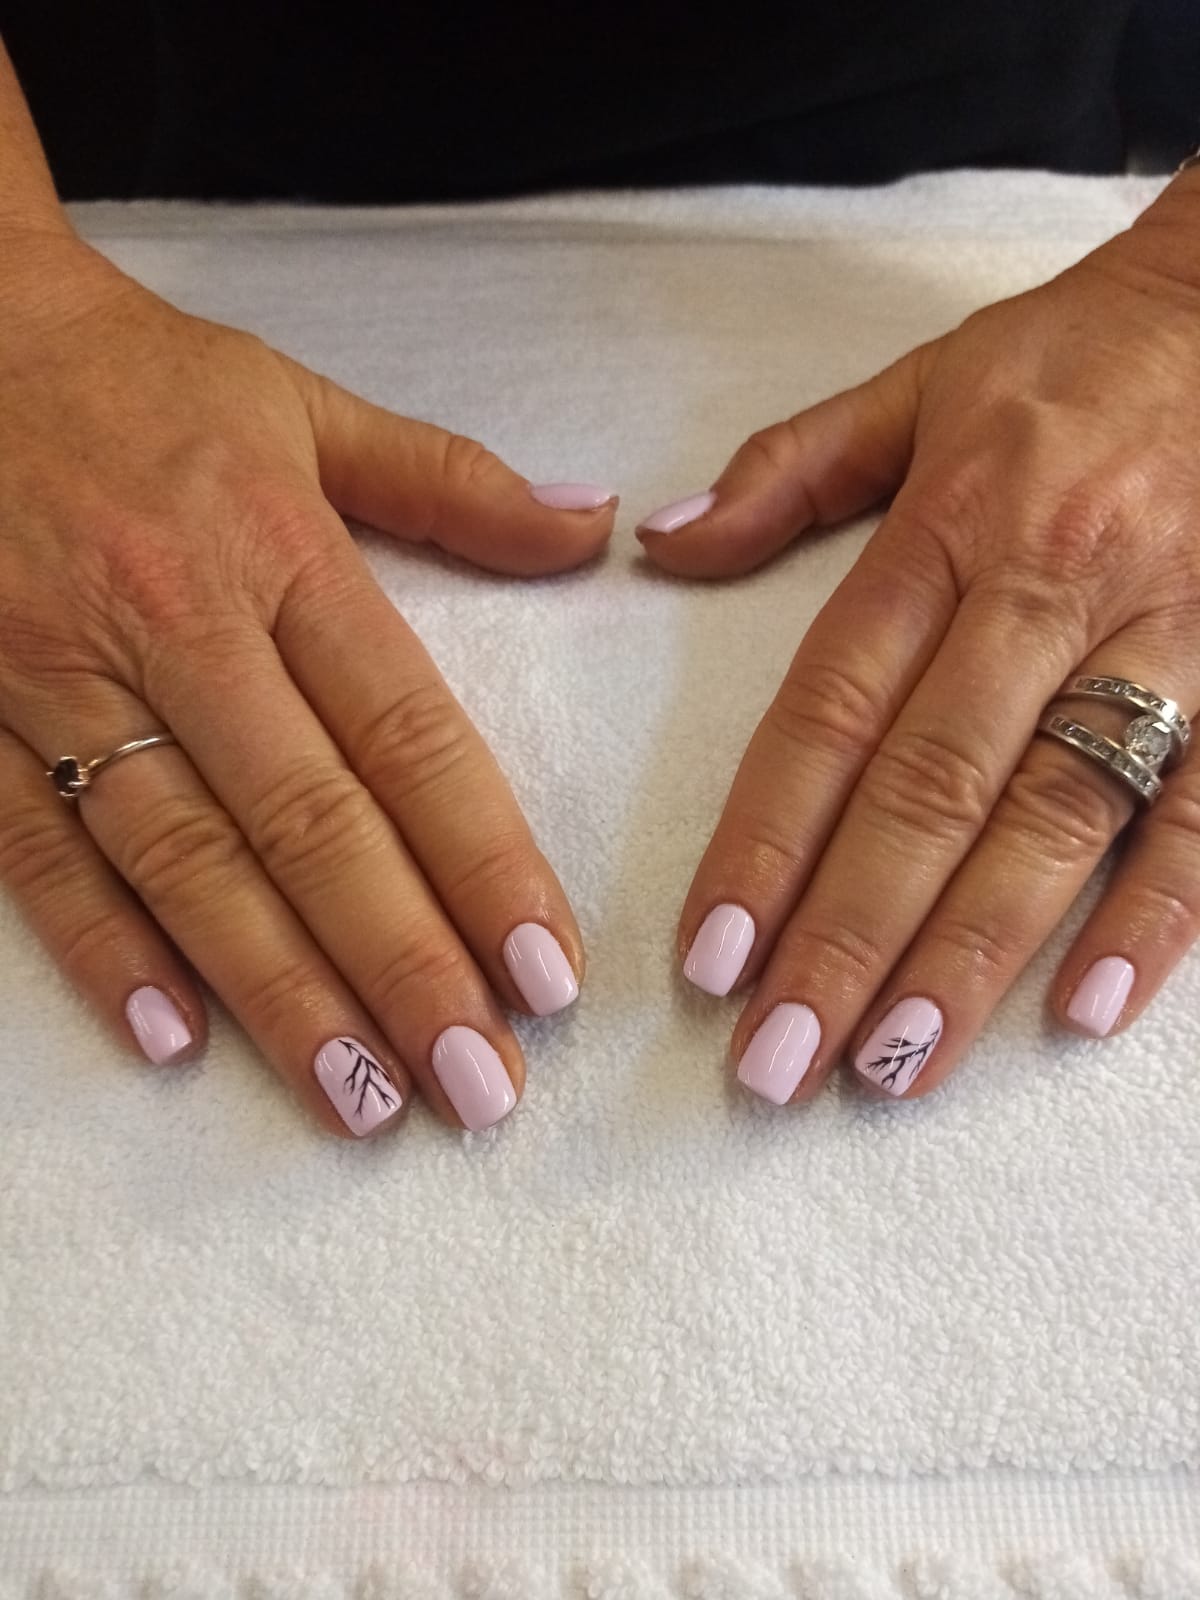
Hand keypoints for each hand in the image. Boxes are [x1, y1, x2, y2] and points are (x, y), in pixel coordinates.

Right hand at [0, 229, 613, 1135]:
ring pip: (184, 861)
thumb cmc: (138, 379)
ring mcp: (60, 677)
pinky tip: (176, 1042)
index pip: (407, 734)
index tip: (548, 973)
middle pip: (308, 824)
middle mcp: (178, 626)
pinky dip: (102, 949)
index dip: (484, 860)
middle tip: (480, 1086)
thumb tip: (593, 527)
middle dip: (401, 966)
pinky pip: (36, 850)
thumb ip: (452, 482)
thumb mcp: (302, 404)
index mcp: (278, 551)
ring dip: (276, 990)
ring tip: (364, 1098)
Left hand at [638, 175, 1199, 1103]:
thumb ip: (789, 471)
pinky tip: (1091, 1010)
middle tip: (780, 1063)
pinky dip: (1159, 911)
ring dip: (976, 951)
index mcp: (952, 524)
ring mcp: (1169, 635)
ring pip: (1057, 816)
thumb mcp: (919, 385)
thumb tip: (662, 546)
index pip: (833, 707)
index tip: (712, 957)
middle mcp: (1051, 588)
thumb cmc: (1073, 358)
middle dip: (850, 935)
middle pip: (934, 787)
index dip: (767, 837)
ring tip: (897, 1065)